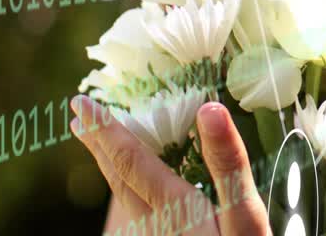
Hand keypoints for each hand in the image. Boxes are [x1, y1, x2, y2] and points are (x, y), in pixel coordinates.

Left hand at [71, 96, 270, 234]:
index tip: (81, 103)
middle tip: (79, 116)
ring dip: (115, 173)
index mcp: (175, 210)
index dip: (107, 130)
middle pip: (120, 181)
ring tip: (107, 148)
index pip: (131, 162)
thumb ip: (228, 166)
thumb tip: (209, 110)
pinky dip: (133, 203)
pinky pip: (135, 225)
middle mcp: (154, 228)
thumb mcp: (245, 219)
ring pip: (125, 205)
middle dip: (102, 146)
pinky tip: (143, 204)